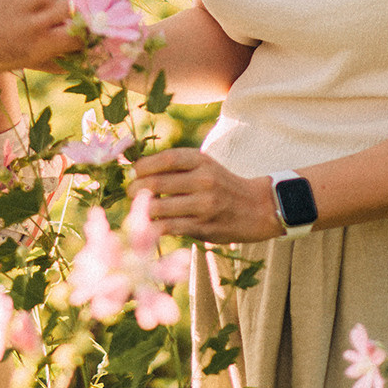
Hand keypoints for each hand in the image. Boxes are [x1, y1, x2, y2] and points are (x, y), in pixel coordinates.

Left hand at [130, 147, 283, 243]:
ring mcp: (204, 205)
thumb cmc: (222, 184)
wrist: (258, 208)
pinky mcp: (204, 227)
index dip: (144, 165)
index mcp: (202, 161)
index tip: (133, 172)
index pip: (166, 159)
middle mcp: (203, 181)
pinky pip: (170, 227)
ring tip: (138, 210)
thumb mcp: (205, 166)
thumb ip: (177, 166)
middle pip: (158, 183)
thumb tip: (137, 170)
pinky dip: (154, 227)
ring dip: (142, 210)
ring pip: (159, 208)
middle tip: (129, 192)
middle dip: (136, 189)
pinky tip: (149, 226)